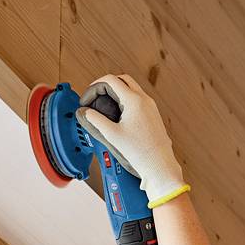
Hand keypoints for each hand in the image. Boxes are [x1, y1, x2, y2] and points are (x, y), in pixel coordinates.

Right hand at [75, 74, 188, 207]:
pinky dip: (125, 100)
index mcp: (134, 101)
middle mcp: (145, 100)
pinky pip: (138, 99)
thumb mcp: (112, 135)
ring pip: (131, 88)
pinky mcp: (153, 115)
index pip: (110, 80)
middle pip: (122, 79)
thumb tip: (86, 112)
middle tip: (95, 96)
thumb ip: (95, 120)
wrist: (159, 165)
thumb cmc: (141, 152)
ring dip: (116, 91)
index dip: (94, 87)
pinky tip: (117, 114)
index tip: (87, 99)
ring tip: (104, 105)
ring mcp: (151, 107)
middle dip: (106, 85)